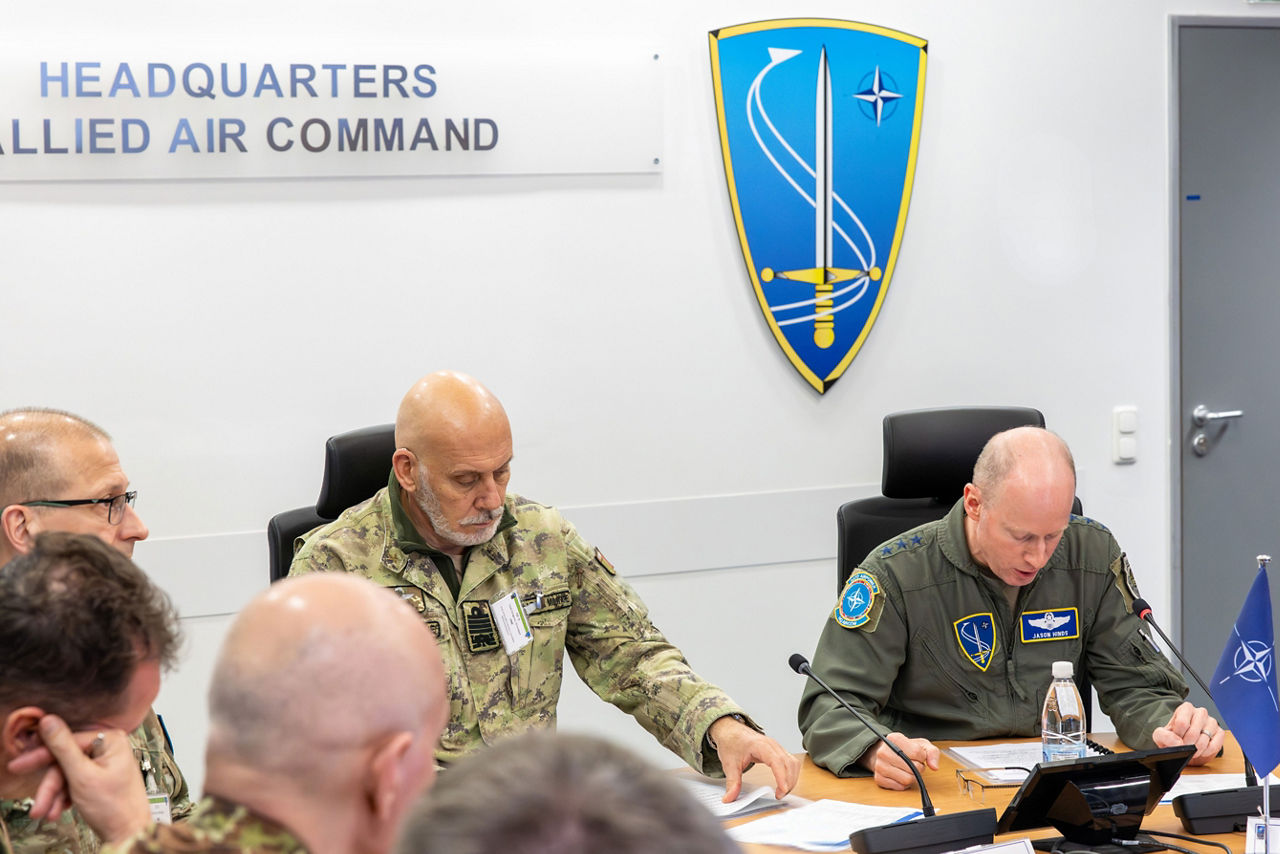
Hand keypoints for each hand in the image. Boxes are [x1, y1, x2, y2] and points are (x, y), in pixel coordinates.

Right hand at [7, 716, 149, 843]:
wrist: (128, 833)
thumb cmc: (114, 806)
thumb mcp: (82, 776)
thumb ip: (63, 748)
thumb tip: (48, 721)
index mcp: (110, 740)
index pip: (67, 742)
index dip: (42, 756)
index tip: (20, 765)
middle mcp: (109, 747)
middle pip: (66, 760)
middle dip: (50, 785)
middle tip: (35, 801)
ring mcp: (104, 763)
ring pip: (67, 775)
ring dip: (55, 795)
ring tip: (48, 813)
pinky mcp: (99, 778)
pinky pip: (75, 782)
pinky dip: (64, 797)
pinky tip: (59, 811)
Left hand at [708, 716, 800, 802]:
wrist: (730, 730)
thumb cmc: (731, 742)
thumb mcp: (729, 764)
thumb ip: (732, 782)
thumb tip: (729, 798)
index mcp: (760, 745)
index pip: (776, 761)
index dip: (782, 776)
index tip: (782, 790)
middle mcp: (772, 745)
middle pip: (788, 763)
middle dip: (788, 781)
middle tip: (779, 796)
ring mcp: (776, 747)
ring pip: (793, 763)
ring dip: (791, 778)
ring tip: (782, 791)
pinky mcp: (778, 751)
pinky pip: (791, 762)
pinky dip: (791, 774)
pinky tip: (784, 783)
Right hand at [859, 732, 939, 789]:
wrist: (887, 754)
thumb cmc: (906, 749)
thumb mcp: (921, 745)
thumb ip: (932, 753)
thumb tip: (934, 766)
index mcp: (893, 738)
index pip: (916, 752)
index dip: (922, 757)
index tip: (918, 755)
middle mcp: (883, 751)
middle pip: (912, 768)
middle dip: (918, 768)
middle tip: (913, 764)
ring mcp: (879, 766)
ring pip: (907, 779)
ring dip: (912, 777)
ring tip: (907, 770)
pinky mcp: (879, 778)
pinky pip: (900, 787)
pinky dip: (904, 784)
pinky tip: (901, 776)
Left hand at [1151, 702, 1224, 765]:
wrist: (1184, 744)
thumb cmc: (1173, 736)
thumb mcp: (1161, 735)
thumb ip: (1164, 736)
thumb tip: (1177, 743)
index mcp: (1185, 708)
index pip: (1182, 723)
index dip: (1178, 736)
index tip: (1175, 740)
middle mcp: (1200, 712)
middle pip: (1193, 732)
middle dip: (1186, 745)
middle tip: (1183, 748)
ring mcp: (1212, 722)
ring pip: (1204, 739)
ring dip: (1196, 750)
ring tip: (1190, 751)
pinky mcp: (1220, 733)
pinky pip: (1214, 745)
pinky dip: (1206, 752)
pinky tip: (1200, 751)